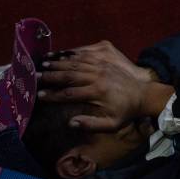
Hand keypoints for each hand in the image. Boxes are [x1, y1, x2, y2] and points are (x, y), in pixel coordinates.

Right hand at [37, 41, 170, 131]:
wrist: (144, 94)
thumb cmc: (126, 112)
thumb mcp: (112, 124)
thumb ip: (91, 124)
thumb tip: (70, 123)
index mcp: (98, 92)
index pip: (70, 94)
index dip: (53, 95)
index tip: (39, 95)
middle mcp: (98, 76)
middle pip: (69, 74)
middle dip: (51, 75)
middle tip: (35, 76)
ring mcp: (101, 65)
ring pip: (76, 62)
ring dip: (59, 62)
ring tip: (44, 63)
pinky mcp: (105, 58)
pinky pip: (85, 53)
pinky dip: (72, 53)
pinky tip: (61, 54)